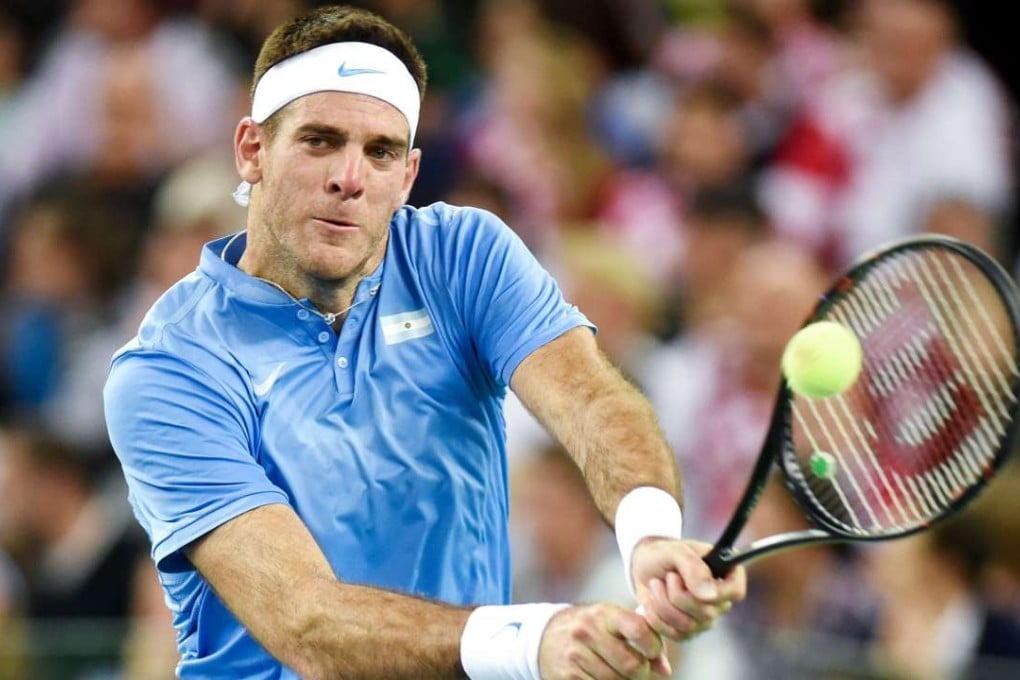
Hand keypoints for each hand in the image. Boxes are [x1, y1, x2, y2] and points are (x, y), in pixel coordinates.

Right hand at [538, 603, 671, 678]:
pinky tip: (605, 677)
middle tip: (640, 671)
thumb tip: (664, 670)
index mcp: (603, 613)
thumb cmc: (591, 628)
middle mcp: (587, 632)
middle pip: (632, 665)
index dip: (653, 646)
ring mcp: (575, 655)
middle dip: (642, 673)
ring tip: (622, 674)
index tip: (653, 652)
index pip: (638, 629)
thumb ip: (642, 638)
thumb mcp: (612, 622)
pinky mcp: (567, 676)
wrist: (545, 636)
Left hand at [631, 538, 745, 640]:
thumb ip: (693, 567)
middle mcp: (720, 599)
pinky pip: (674, 634)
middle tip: (667, 576)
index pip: (736, 591)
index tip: (690, 580)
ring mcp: (705, 618)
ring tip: (655, 584)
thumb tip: (710, 595)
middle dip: (677, 594)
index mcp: (725, 574)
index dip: (716, 591)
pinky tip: (651, 600)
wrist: (644, 568)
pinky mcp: (687, 632)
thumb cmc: (663, 555)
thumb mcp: (675, 551)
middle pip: (707, 612)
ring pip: (688, 625)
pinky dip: (655, 616)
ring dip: (663, 603)